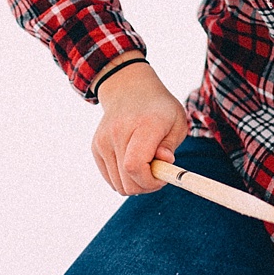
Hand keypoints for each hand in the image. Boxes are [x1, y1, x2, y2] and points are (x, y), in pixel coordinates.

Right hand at [92, 61, 188, 195]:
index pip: (135, 166)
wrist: (129, 88)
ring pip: (118, 185)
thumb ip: (171, 145)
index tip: (162, 177)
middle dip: (145, 186)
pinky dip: (124, 179)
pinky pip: (111, 180)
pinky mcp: (96, 147)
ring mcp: (104, 140)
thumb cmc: (159, 109)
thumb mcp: (177, 122)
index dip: (149, 182)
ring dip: (135, 184)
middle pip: (127, 181)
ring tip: (145, 167)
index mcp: (143, 124)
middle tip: (156, 173)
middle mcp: (118, 132)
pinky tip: (132, 163)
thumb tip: (164, 162)